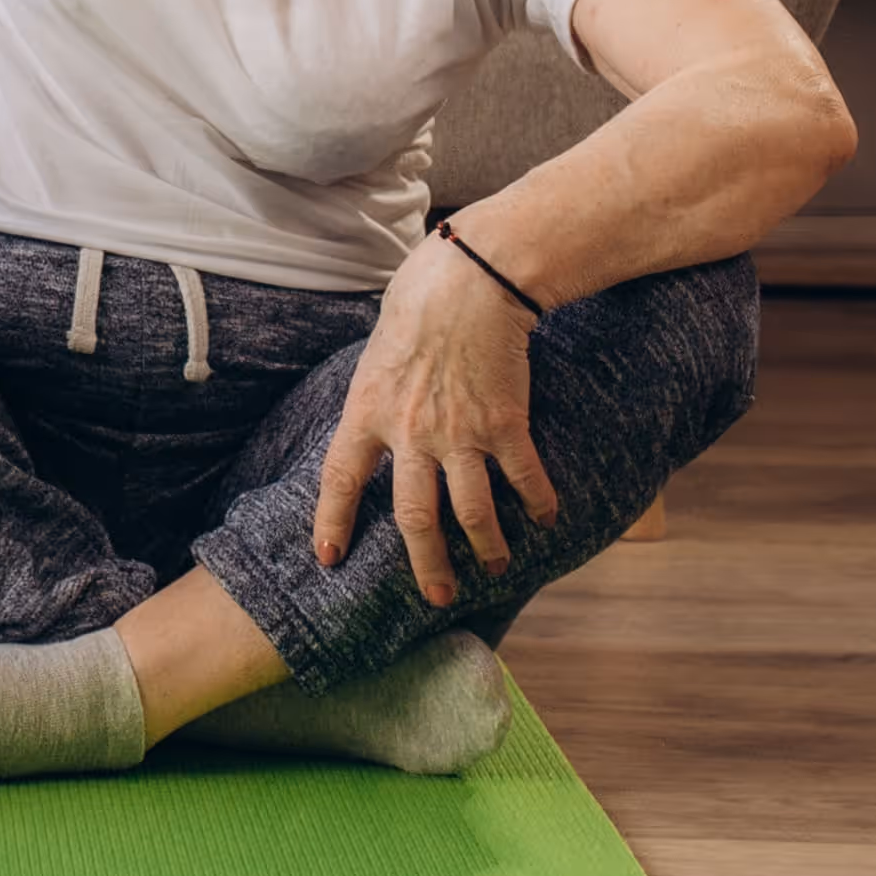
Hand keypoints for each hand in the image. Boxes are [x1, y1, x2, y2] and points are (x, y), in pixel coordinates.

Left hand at [312, 242, 566, 606]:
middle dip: (427, 563)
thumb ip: (377, 395)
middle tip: (438, 595)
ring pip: (471, 511)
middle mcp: (410, 432)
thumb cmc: (420, 302)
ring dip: (486, 545)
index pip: (340, 479)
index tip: (328, 558)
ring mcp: (459, 433)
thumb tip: (378, 417)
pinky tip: (546, 519)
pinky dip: (537, 502)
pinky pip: (523, 478)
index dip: (333, 521)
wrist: (472, 280)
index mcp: (367, 411)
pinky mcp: (504, 424)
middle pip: (414, 516)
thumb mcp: (378, 353)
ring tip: (495, 565)